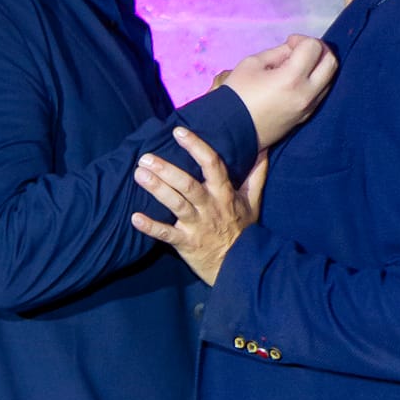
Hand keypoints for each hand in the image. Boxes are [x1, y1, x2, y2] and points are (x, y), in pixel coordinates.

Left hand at [132, 130, 269, 285]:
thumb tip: (263, 150)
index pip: (213, 165)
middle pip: (188, 185)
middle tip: (146, 157)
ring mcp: (197, 226)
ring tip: (139, 175)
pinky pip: (166, 235)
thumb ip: (256, 175)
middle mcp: (210, 208)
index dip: (196, 147)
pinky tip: (135, 218)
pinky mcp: (186, 243)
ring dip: (157, 189)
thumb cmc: (242, 231)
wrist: (240, 266)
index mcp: (224, 195)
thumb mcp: (253, 202)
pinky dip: (151, 227)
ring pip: (176, 204)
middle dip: (167, 170)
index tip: (179, 132)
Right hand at [221, 34, 336, 148]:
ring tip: (297, 66)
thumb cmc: (237, 95)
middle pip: (331, 62)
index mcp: (292, 78)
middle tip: (300, 50)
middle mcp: (306, 94)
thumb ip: (279, 52)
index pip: (314, 47)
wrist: (231, 131)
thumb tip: (293, 49)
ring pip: (330, 79)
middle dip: (318, 49)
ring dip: (318, 66)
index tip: (288, 43)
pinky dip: (315, 81)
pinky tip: (297, 81)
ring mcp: (308, 108)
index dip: (301, 39)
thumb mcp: (253, 63)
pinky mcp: (305, 117)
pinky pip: (320, 94)